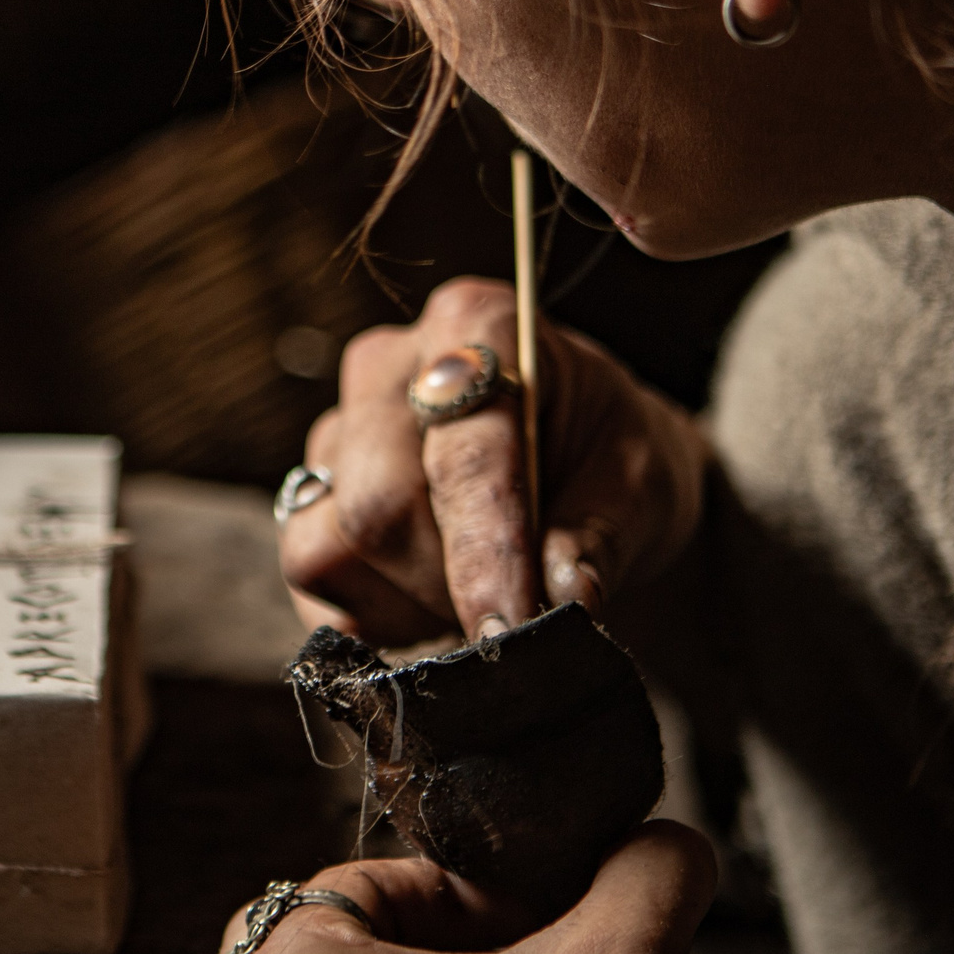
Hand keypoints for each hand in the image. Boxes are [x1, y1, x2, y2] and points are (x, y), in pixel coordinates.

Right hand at [283, 277, 710, 643]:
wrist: (576, 466)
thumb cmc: (611, 460)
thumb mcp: (642, 486)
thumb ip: (603, 536)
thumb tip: (570, 595)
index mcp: (478, 328)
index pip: (466, 454)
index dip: (484, 550)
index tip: (508, 626)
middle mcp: (390, 365)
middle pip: (379, 503)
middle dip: (446, 582)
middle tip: (514, 613)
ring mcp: (338, 429)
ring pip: (330, 544)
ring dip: (408, 601)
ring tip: (473, 593)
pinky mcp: (310, 495)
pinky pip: (311, 576)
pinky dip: (372, 614)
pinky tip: (429, 602)